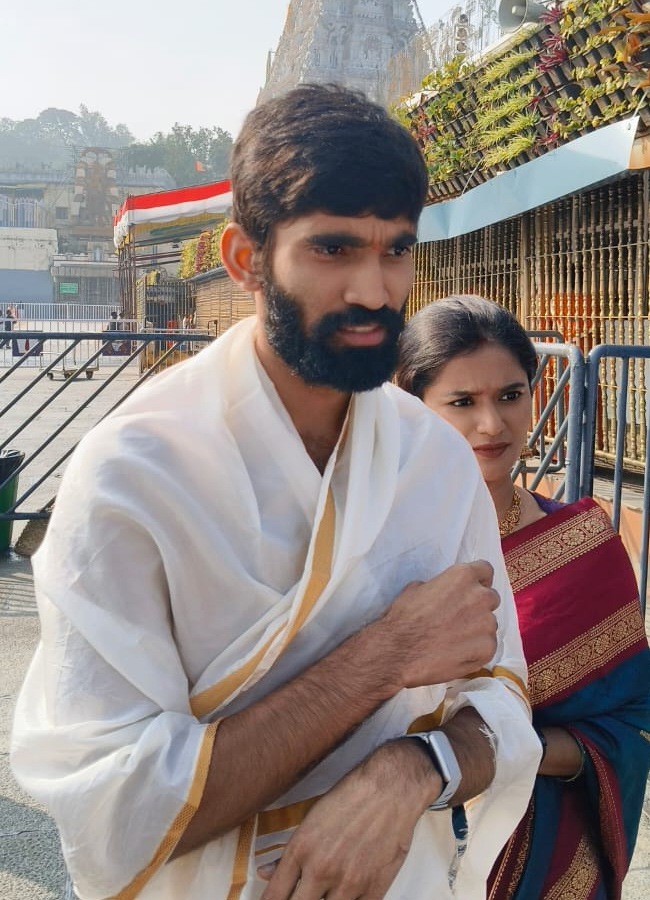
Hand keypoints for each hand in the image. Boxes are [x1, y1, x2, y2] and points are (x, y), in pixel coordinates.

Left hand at [257, 742, 432, 899]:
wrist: (390, 788)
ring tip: (327, 892)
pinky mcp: (374, 889)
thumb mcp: (311, 819)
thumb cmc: (350, 797)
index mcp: (300, 849)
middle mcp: (321, 870)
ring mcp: (348, 883)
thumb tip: (265, 872)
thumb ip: (287, 852)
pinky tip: (348, 895)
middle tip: (302, 896)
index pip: (274, 895)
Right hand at [378, 561, 498, 689]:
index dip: (478, 580)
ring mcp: (487, 623)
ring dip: (476, 629)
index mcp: (462, 576)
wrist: (397, 652)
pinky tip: (456, 653)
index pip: (485, 570)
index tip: (471, 590)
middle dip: (477, 606)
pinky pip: (488, 646)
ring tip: (453, 639)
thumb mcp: (415, 589)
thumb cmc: (403, 619)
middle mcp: (480, 596)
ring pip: (489, 624)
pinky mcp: (487, 648)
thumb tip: (444, 593)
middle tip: (458, 619)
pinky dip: (476, 650)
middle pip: (490, 598)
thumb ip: (439, 586)